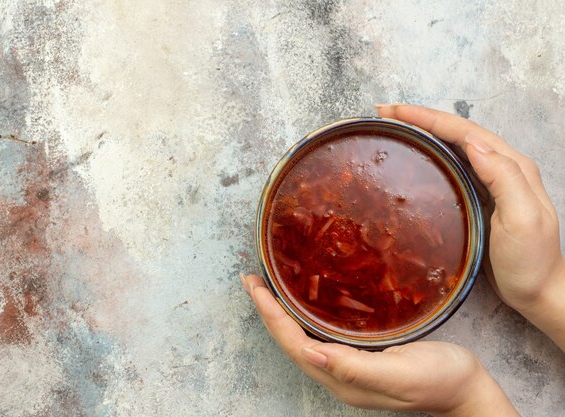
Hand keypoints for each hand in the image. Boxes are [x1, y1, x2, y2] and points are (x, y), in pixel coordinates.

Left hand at [240, 274, 519, 415]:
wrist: (467, 390)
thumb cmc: (441, 380)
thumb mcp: (401, 373)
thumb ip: (356, 368)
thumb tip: (312, 355)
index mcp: (343, 379)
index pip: (293, 343)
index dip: (271, 315)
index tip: (254, 286)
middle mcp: (338, 374)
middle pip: (290, 340)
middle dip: (267, 311)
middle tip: (251, 280)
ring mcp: (348, 366)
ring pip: (302, 337)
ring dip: (280, 313)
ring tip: (266, 288)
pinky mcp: (360, 356)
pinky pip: (320, 334)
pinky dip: (303, 315)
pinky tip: (302, 301)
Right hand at [376, 105, 564, 349]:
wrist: (539, 292)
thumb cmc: (530, 261)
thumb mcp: (522, 219)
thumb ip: (503, 177)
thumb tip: (472, 142)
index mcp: (511, 167)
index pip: (465, 132)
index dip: (429, 118)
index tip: (395, 111)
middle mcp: (502, 168)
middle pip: (458, 131)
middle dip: (422, 117)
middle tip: (386, 113)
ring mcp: (491, 182)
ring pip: (455, 145)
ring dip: (426, 131)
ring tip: (396, 126)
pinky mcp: (481, 197)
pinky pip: (454, 164)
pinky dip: (433, 152)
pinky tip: (418, 155)